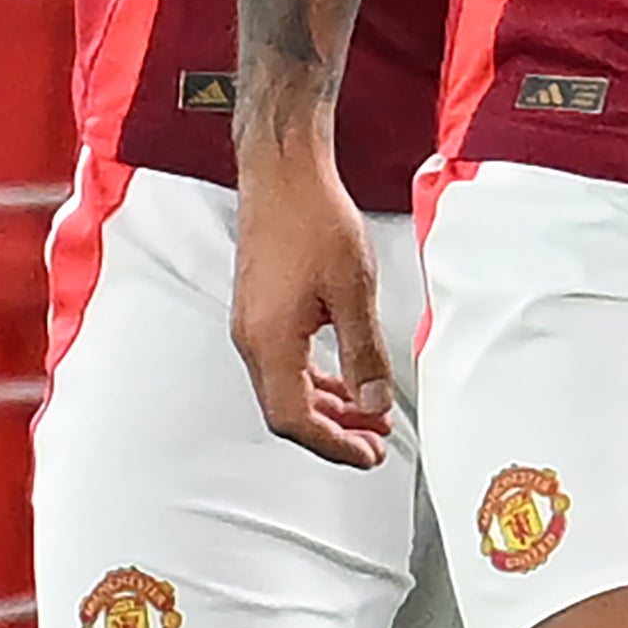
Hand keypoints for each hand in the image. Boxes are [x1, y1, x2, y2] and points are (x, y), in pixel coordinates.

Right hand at [229, 140, 399, 468]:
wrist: (283, 172)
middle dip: (334, 432)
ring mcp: (252, 325)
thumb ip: (364, 354)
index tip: (368, 454)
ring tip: (369, 416)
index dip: (333, 444)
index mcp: (269, 342)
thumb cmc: (312, 218)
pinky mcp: (260, 310)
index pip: (295, 419)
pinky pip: (286, 363)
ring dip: (328, 407)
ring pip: (287, 388)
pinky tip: (345, 381)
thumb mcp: (353, 291)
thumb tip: (375, 403)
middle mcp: (251, 340)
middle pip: (287, 411)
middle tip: (374, 446)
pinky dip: (317, 380)